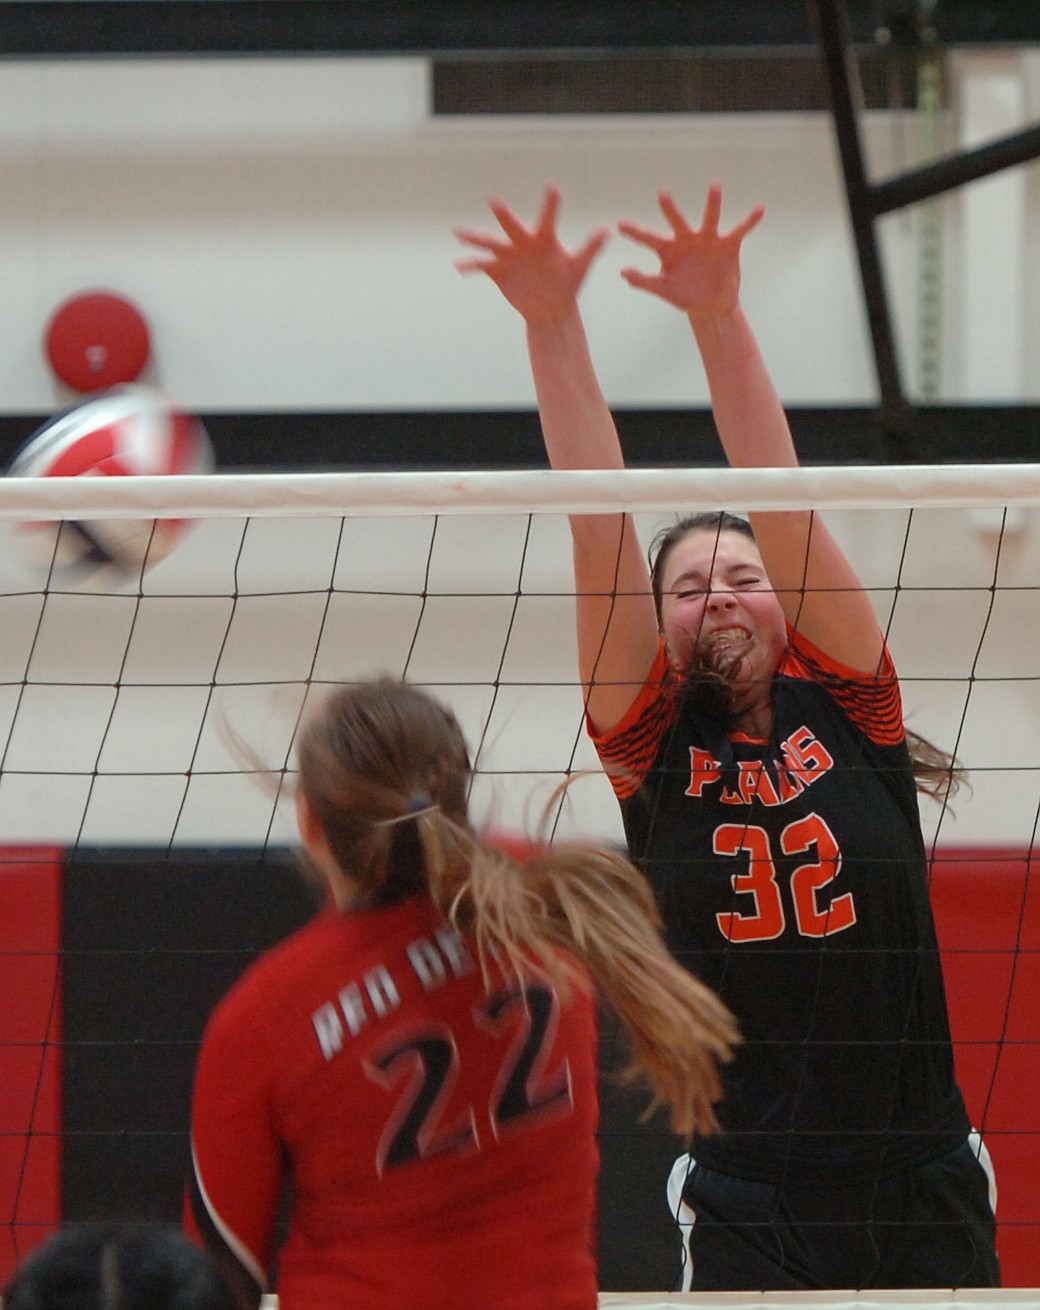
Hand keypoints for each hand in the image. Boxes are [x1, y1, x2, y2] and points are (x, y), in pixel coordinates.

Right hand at [454, 186, 608, 325]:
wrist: (551, 308)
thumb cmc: (567, 284)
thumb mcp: (580, 267)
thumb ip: (591, 248)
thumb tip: (607, 230)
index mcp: (544, 238)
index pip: (548, 218)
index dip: (551, 204)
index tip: (553, 187)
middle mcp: (523, 242)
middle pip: (512, 226)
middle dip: (504, 216)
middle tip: (494, 202)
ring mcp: (508, 255)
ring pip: (490, 243)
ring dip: (475, 238)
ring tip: (459, 232)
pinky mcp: (497, 271)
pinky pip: (481, 266)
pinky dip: (470, 266)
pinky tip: (459, 267)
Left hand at [618, 185, 762, 319]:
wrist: (711, 305)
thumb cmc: (684, 295)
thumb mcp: (664, 289)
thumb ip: (645, 281)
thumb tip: (622, 273)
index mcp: (668, 249)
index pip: (649, 238)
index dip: (636, 233)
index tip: (620, 225)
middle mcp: (687, 238)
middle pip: (677, 221)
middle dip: (670, 209)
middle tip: (662, 195)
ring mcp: (708, 239)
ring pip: (710, 218)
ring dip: (712, 203)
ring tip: (714, 186)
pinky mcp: (728, 244)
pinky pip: (740, 230)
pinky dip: (750, 221)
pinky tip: (760, 210)